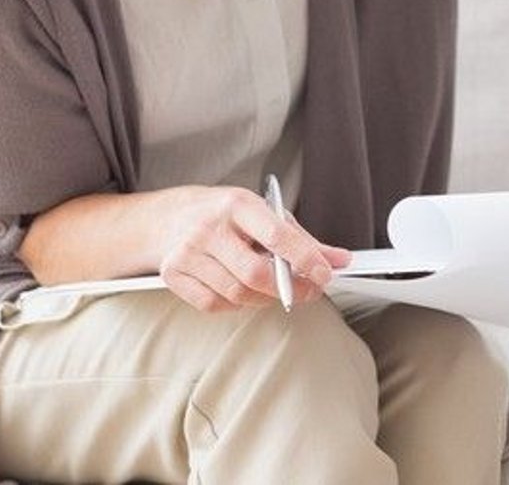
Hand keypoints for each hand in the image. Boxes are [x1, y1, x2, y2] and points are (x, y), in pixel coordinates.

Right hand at [157, 185, 350, 312]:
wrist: (168, 216)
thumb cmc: (224, 214)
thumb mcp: (263, 213)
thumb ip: (302, 239)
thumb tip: (339, 259)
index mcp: (238, 204)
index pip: (277, 236)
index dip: (305, 259)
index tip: (325, 274)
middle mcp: (210, 227)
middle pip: (255, 273)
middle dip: (288, 289)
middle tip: (307, 291)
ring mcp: (188, 252)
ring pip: (237, 293)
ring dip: (263, 298)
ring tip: (271, 287)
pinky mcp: (174, 274)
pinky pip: (214, 304)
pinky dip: (235, 304)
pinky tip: (239, 289)